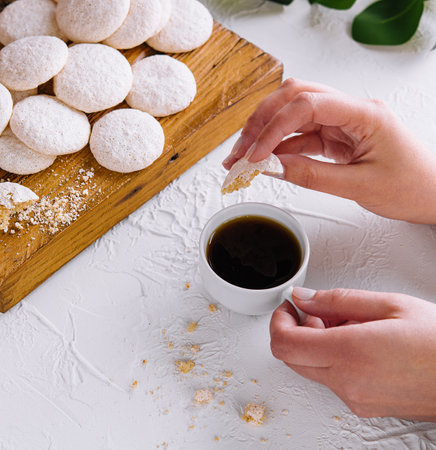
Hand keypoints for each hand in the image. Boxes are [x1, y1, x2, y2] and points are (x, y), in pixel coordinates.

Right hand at [223, 78, 435, 223]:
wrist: (432, 194)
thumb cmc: (411, 186)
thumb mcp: (359, 187)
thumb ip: (312, 175)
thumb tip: (272, 167)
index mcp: (364, 113)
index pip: (307, 104)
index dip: (274, 127)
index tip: (255, 155)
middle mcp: (351, 110)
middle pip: (295, 97)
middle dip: (262, 122)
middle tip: (240, 150)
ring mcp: (342, 122)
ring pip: (294, 115)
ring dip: (266, 134)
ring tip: (243, 157)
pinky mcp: (337, 136)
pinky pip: (302, 135)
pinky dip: (280, 147)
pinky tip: (265, 160)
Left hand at [269, 287, 435, 420]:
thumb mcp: (389, 305)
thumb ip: (337, 300)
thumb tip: (303, 296)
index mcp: (349, 353)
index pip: (285, 343)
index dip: (279, 320)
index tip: (289, 306)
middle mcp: (347, 382)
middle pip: (292, 357)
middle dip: (296, 329)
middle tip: (318, 310)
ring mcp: (355, 398)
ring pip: (310, 367)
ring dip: (315, 342)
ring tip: (347, 323)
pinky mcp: (364, 405)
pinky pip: (331, 379)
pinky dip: (331, 357)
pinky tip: (357, 341)